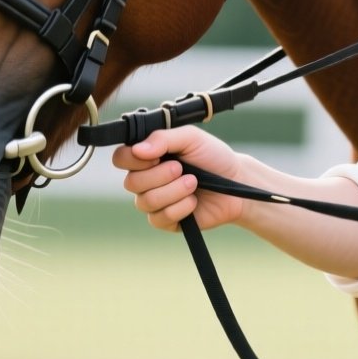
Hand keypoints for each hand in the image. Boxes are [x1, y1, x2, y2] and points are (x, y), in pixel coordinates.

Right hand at [113, 126, 246, 231]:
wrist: (236, 182)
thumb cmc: (213, 156)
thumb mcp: (191, 138)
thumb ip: (163, 138)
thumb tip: (137, 149)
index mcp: (148, 156)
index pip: (121, 158)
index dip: (133, 159)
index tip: (157, 156)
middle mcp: (146, 179)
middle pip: (131, 183)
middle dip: (160, 175)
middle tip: (182, 168)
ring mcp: (155, 201)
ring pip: (145, 201)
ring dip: (173, 191)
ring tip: (193, 182)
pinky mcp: (166, 221)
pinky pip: (159, 218)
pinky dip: (180, 208)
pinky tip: (194, 201)